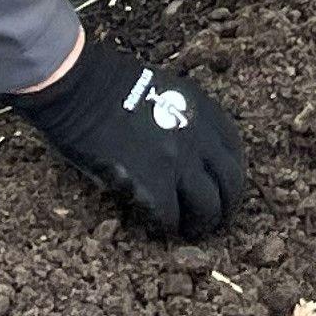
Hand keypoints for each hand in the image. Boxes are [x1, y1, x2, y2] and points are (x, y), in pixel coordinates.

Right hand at [11, 36, 244, 238]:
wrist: (81, 87)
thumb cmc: (112, 84)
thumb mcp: (166, 90)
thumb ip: (184, 118)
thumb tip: (186, 149)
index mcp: (204, 110)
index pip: (234, 152)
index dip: (230, 175)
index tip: (221, 188)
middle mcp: (199, 137)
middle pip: (231, 183)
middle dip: (225, 206)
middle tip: (213, 219)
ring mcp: (178, 162)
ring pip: (208, 206)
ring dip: (201, 223)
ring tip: (189, 231)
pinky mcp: (151, 183)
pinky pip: (170, 216)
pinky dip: (167, 227)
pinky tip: (159, 228)